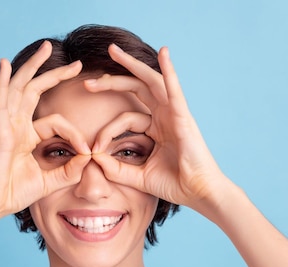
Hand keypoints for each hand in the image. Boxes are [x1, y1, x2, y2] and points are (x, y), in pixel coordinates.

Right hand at [0, 41, 90, 217]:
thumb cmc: (12, 194)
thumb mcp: (49, 181)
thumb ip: (69, 170)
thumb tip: (90, 157)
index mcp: (26, 136)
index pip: (56, 122)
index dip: (76, 134)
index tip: (90, 151)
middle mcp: (16, 126)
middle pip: (35, 91)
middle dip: (55, 74)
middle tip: (77, 63)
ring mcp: (5, 127)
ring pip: (19, 88)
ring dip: (32, 66)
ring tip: (46, 47)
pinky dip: (0, 83)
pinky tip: (4, 65)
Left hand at [87, 45, 233, 216]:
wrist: (198, 193)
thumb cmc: (174, 184)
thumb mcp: (137, 176)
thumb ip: (116, 169)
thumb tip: (93, 158)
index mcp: (155, 128)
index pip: (125, 117)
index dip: (106, 131)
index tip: (93, 149)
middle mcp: (164, 116)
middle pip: (136, 89)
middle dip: (112, 80)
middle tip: (89, 80)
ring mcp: (174, 114)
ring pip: (151, 81)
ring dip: (132, 65)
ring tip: (113, 51)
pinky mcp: (184, 117)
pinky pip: (175, 90)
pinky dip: (170, 71)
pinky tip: (164, 53)